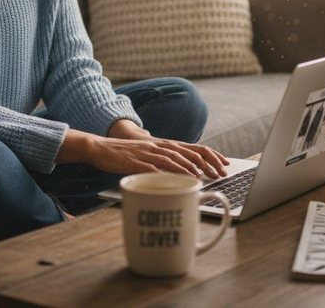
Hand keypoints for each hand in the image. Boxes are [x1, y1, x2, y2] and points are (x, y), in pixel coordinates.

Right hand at [93, 135, 229, 178]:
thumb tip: (181, 174)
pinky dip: (165, 172)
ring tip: (202, 175)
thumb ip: (163, 162)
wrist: (99, 147)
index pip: (193, 148)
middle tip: (220, 173)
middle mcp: (159, 146)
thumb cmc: (124, 155)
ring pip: (173, 158)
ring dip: (189, 167)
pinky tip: (173, 178)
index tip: (224, 163)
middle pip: (188, 152)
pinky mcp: (135, 162)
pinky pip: (153, 167)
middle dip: (206, 163)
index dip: (211, 155)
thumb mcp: (148, 155)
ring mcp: (147, 153)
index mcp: (164, 145)